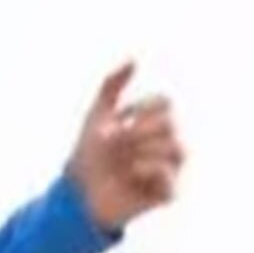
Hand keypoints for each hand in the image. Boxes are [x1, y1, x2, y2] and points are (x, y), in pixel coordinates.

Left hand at [67, 61, 185, 231]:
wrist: (78, 191)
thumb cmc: (89, 153)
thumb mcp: (97, 114)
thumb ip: (112, 85)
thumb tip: (134, 59)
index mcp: (153, 124)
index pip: (164, 102)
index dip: (140, 107)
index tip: (120, 117)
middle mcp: (167, 144)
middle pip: (169, 123)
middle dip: (136, 131)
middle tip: (115, 145)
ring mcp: (170, 168)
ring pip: (176, 147)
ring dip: (141, 150)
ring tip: (124, 161)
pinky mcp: (168, 193)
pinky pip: (169, 176)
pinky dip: (147, 171)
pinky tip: (131, 174)